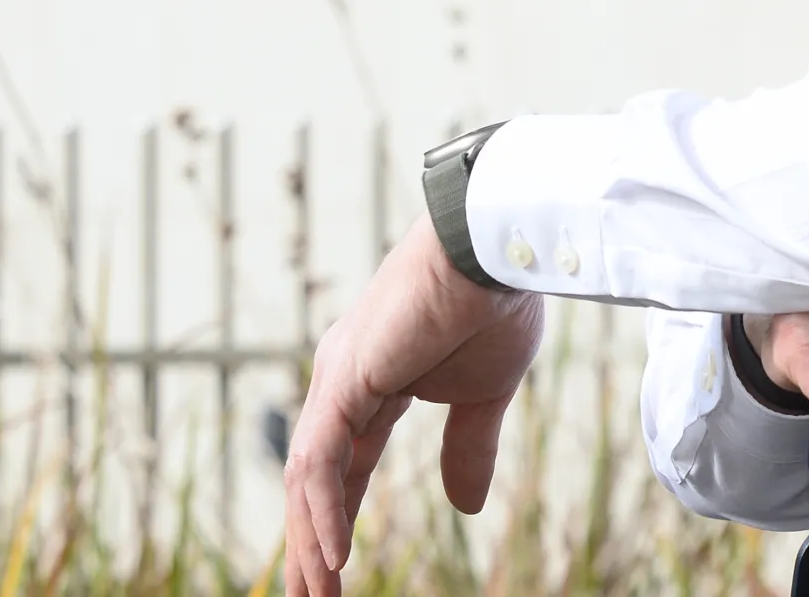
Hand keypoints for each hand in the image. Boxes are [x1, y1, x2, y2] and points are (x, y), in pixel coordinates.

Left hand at [283, 214, 544, 596]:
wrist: (502, 246)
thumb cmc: (499, 302)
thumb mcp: (486, 394)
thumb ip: (467, 447)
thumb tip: (465, 507)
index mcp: (371, 382)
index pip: (342, 466)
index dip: (337, 519)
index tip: (336, 576)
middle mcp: (341, 380)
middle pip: (311, 479)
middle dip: (309, 544)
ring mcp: (337, 378)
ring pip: (306, 477)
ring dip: (311, 541)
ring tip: (319, 595)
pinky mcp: (345, 377)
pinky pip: (320, 460)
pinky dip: (324, 511)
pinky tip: (335, 556)